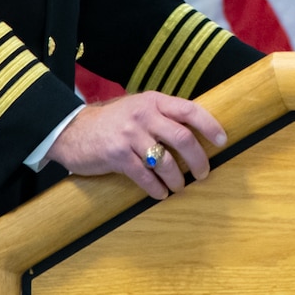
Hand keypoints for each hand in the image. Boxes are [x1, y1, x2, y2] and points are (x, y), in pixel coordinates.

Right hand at [46, 92, 228, 199]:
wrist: (71, 130)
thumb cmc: (111, 122)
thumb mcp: (138, 108)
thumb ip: (162, 115)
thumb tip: (194, 131)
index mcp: (154, 101)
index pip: (190, 110)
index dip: (210, 126)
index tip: (222, 141)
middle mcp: (144, 115)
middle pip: (183, 138)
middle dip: (199, 160)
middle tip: (204, 173)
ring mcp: (130, 135)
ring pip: (166, 161)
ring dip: (178, 179)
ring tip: (180, 187)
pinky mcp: (117, 155)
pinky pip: (145, 176)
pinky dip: (156, 189)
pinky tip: (160, 194)